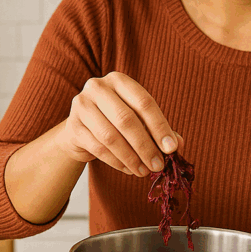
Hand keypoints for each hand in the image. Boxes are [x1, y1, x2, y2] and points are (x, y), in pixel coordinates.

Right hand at [54, 71, 183, 176]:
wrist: (81, 128)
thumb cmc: (115, 120)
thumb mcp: (138, 119)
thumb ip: (157, 129)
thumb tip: (176, 145)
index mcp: (119, 80)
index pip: (144, 102)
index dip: (160, 127)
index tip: (172, 148)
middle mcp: (97, 87)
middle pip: (126, 119)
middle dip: (145, 146)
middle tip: (158, 165)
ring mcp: (81, 106)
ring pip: (110, 136)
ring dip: (131, 158)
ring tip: (144, 171)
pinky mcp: (73, 127)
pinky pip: (98, 149)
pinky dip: (117, 162)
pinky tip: (129, 169)